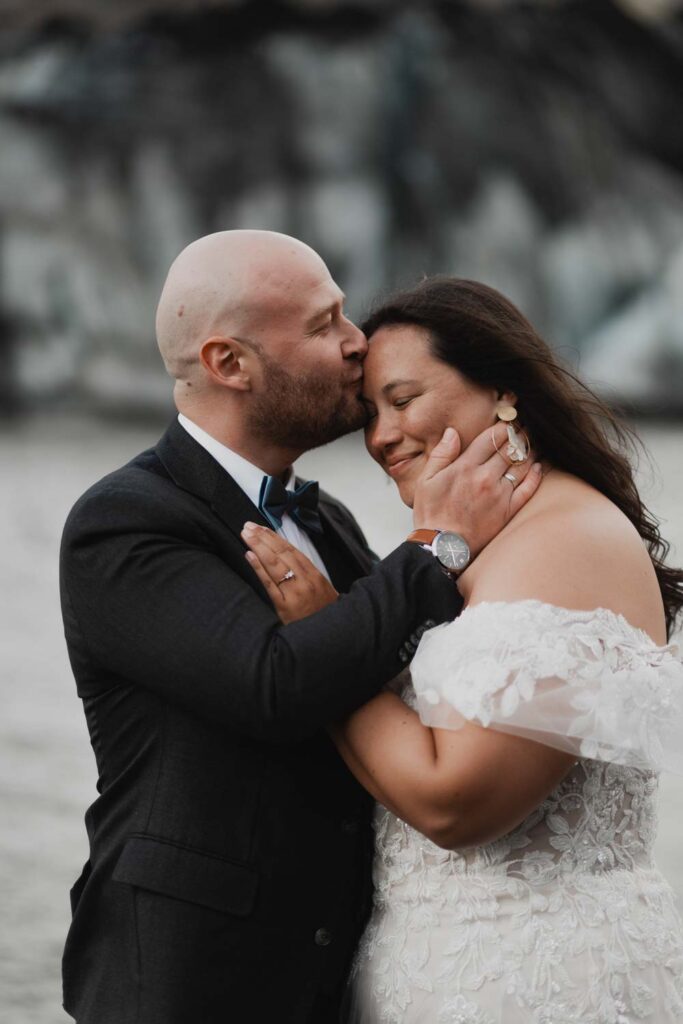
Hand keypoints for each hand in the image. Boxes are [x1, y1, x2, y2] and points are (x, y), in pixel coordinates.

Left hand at [241, 523, 338, 623]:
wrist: (331, 639)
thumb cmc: (324, 616)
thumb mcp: (322, 592)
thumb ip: (307, 576)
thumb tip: (287, 560)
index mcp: (315, 576)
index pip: (292, 551)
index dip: (275, 537)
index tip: (262, 527)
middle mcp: (306, 582)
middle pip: (281, 554)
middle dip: (263, 538)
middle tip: (248, 526)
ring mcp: (295, 594)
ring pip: (274, 564)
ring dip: (258, 547)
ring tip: (246, 535)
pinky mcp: (285, 608)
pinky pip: (269, 584)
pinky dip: (258, 568)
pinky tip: (249, 556)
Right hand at [412, 423, 541, 556]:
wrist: (442, 547)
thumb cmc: (431, 514)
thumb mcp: (425, 481)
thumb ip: (441, 454)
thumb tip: (452, 432)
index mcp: (465, 467)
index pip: (491, 437)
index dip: (503, 426)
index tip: (507, 423)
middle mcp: (485, 478)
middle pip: (510, 448)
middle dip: (518, 435)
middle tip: (522, 430)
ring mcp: (500, 494)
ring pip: (522, 464)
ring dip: (528, 451)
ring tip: (529, 445)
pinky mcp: (508, 511)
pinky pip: (529, 488)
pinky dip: (535, 475)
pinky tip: (537, 467)